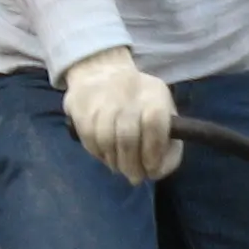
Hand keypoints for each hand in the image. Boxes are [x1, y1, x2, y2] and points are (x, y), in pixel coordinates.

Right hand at [61, 47, 180, 182]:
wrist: (102, 71)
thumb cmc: (140, 100)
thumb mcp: (162, 110)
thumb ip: (167, 141)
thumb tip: (159, 170)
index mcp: (153, 93)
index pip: (154, 123)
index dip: (153, 151)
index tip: (152, 168)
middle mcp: (127, 92)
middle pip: (127, 136)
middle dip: (132, 165)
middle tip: (135, 177)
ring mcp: (101, 100)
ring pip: (107, 141)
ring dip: (115, 162)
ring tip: (120, 168)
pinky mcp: (81, 108)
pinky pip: (90, 140)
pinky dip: (99, 154)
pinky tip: (107, 156)